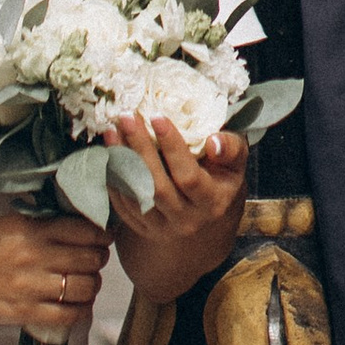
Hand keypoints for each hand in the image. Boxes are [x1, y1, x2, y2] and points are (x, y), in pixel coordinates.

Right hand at [0, 211, 106, 342]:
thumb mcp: (6, 224)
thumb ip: (41, 226)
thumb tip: (78, 229)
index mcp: (29, 228)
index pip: (86, 229)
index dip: (101, 235)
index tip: (102, 238)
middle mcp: (33, 255)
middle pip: (91, 259)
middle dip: (99, 260)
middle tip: (94, 261)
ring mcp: (28, 286)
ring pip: (84, 288)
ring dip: (91, 287)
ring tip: (84, 284)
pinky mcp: (21, 313)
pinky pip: (66, 316)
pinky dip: (78, 312)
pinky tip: (74, 307)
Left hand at [106, 113, 247, 298]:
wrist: (206, 209)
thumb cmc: (220, 174)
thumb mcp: (235, 161)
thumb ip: (231, 148)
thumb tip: (212, 141)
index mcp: (212, 203)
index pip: (189, 178)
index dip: (172, 148)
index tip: (157, 116)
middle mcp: (187, 221)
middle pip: (157, 187)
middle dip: (140, 149)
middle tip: (128, 117)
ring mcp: (162, 228)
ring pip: (136, 195)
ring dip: (121, 161)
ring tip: (113, 130)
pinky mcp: (142, 228)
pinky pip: (122, 204)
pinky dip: (113, 177)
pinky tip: (110, 151)